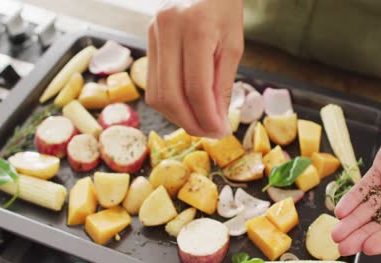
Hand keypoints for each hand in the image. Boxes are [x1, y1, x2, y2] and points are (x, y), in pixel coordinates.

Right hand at [145, 0, 243, 137]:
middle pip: (170, 96)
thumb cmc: (225, 7)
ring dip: (178, 116)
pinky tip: (187, 106)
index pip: (196, 88)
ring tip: (200, 122)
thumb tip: (217, 122)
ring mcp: (152, 34)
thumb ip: (223, 84)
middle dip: (190, 123)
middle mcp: (167, 30)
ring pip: (156, 94)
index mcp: (195, 28)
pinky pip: (153, 83)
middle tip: (210, 132)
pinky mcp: (147, 40)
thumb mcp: (234, 44)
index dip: (208, 117)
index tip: (221, 132)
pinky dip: (170, 102)